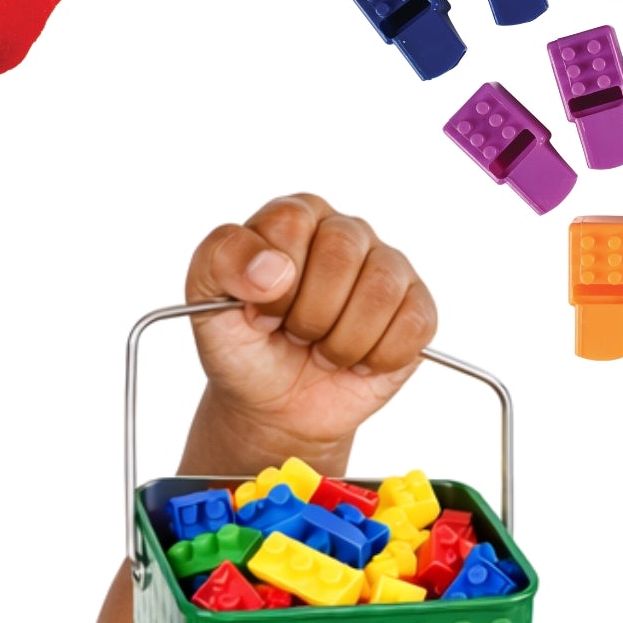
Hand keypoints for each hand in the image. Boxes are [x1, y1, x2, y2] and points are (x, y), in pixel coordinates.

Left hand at [182, 196, 437, 479]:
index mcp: (296, 216)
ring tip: (323, 352)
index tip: (259, 313)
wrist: (272, 405)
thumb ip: (221, 260)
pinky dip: (378, 357)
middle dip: (308, 314)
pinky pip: (414, 324)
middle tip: (293, 335)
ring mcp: (387, 269)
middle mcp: (346, 232)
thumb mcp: (206, 299)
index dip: (273, 281)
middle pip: (342, 253)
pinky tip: (356, 362)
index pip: (292, 224)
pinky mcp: (417, 309)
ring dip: (342, 341)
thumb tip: (273, 267)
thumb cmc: (243, 345)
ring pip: (381, 289)